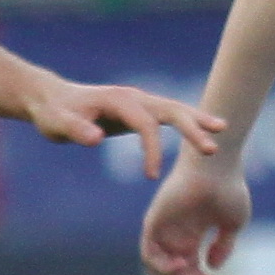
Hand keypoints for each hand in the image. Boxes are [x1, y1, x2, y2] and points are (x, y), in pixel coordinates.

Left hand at [24, 79, 224, 178]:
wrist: (51, 100)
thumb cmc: (53, 114)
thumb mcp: (57, 124)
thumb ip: (76, 130)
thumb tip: (97, 138)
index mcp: (118, 100)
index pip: (145, 124)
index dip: (152, 149)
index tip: (151, 177)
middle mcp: (134, 97)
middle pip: (170, 110)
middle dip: (192, 128)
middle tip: (212, 149)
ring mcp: (140, 102)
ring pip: (175, 109)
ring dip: (198, 121)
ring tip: (223, 130)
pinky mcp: (141, 111)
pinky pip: (169, 116)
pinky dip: (189, 122)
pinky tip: (207, 131)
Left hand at [141, 156, 251, 274]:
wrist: (217, 165)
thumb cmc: (228, 187)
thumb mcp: (232, 224)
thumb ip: (224, 246)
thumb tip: (212, 267)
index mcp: (192, 235)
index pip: (189, 268)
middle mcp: (174, 233)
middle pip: (171, 272)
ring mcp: (163, 228)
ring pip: (156, 267)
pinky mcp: (153, 221)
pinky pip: (148, 253)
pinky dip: (161, 266)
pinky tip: (180, 265)